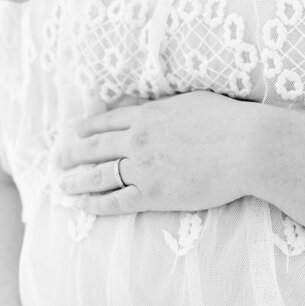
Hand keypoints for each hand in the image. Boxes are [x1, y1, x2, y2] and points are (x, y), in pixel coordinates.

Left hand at [51, 91, 256, 214]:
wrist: (247, 147)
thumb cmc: (230, 121)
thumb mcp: (192, 100)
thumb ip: (168, 104)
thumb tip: (155, 105)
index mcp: (148, 114)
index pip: (107, 121)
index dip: (87, 127)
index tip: (74, 132)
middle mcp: (138, 139)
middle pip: (94, 147)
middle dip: (72, 154)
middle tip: (57, 161)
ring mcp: (143, 167)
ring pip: (98, 175)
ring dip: (76, 181)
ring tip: (61, 185)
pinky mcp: (153, 193)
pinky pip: (115, 200)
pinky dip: (95, 204)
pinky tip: (82, 206)